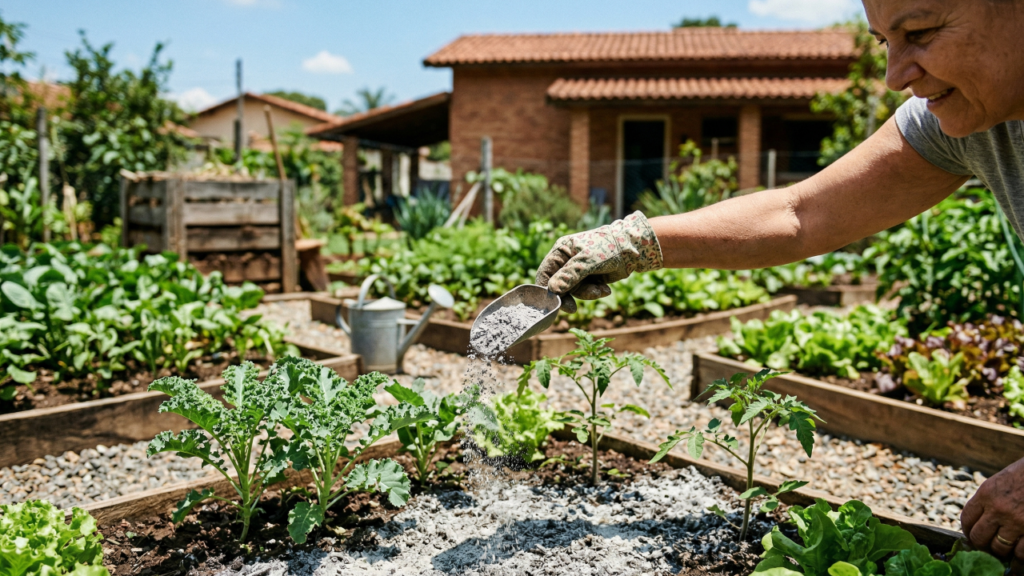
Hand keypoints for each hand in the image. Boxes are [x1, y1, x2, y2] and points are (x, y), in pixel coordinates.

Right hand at [536, 211, 661, 312]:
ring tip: (601, 291)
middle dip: (571, 294)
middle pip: (559, 285)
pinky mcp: (589, 278)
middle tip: (573, 309)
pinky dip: (595, 292)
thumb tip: (552, 290)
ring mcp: (578, 271)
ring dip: (587, 293)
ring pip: (574, 291)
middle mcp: (567, 261)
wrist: (632, 249)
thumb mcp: (587, 261)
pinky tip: (606, 289)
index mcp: (561, 251)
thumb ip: (569, 276)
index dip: (547, 289)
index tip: (555, 303)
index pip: (545, 273)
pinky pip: (586, 291)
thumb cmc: (608, 248)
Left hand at [961, 456, 1023, 559]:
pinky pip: (1022, 553)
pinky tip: (1021, 554)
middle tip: (988, 546)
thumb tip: (982, 518)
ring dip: (1003, 551)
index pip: (967, 519)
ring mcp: (1016, 521)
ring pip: (1000, 548)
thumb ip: (990, 499)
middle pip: (979, 537)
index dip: (968, 530)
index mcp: (986, 493)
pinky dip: (1021, 556)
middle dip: (982, 545)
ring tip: (1007, 550)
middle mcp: (998, 509)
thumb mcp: (1002, 480)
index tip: (972, 535)